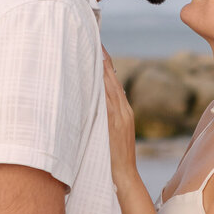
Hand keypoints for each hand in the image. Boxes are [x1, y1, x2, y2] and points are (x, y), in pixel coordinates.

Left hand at [101, 49, 137, 185]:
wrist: (124, 177)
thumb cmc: (113, 158)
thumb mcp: (113, 133)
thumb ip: (106, 117)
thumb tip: (93, 103)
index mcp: (123, 110)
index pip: (112, 78)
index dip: (104, 60)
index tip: (95, 44)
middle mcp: (123, 108)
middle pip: (110, 76)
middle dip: (101, 56)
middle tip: (90, 36)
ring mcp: (118, 114)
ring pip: (108, 83)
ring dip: (98, 64)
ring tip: (89, 45)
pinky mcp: (113, 121)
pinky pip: (105, 96)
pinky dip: (100, 82)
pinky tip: (91, 70)